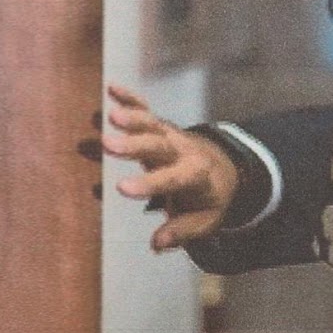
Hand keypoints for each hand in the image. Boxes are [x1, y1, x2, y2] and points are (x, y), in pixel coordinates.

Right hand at [103, 84, 239, 250]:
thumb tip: (157, 243)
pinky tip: (112, 89)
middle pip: (160, 146)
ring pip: (153, 125)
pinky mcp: (162, 126)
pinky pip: (148, 110)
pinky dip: (132, 98)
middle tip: (107, 144)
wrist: (226, 169)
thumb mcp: (206, 221)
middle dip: (134, 145)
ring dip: (132, 118)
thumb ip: (182, 230)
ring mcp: (173, 135)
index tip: (120, 189)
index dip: (148, 183)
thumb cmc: (210, 199)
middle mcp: (184, 151)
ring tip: (109, 115)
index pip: (173, 179)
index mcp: (196, 175)